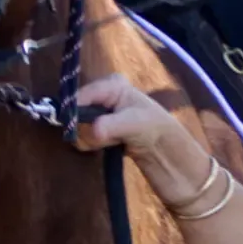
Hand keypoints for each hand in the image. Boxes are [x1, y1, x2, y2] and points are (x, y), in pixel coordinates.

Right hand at [75, 73, 212, 206]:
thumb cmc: (157, 132)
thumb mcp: (134, 124)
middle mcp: (107, 96)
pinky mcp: (106, 132)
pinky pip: (87, 136)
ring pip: (81, 124)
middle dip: (80, 124)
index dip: (74, 109)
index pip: (83, 93)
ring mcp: (105, 115)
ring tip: (108, 143)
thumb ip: (111, 125)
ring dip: (88, 137)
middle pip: (79, 108)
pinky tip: (107, 148)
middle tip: (96, 137)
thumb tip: (92, 130)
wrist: (172, 158)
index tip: (70, 127)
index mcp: (114, 85)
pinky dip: (92, 143)